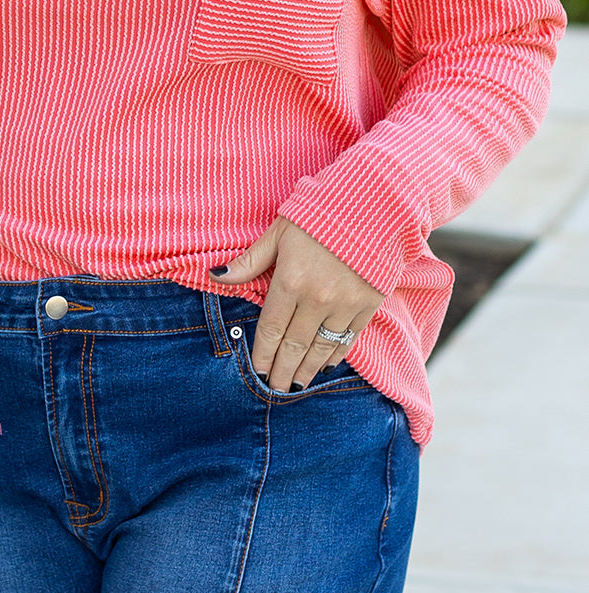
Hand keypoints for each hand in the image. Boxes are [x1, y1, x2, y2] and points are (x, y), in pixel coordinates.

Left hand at [211, 218, 383, 391]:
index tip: (258, 371)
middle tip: (276, 389)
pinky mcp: (369, 304)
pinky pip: (349, 338)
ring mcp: (345, 304)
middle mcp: (317, 299)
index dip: (262, 353)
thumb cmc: (320, 213)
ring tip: (297, 383)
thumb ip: (250, 261)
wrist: (376, 203)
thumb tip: (216, 275)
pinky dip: (336, 354)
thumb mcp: (279, 232)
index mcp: (291, 281)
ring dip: (307, 368)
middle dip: (283, 370)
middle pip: (295, 344)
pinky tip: (327, 365)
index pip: (270, 328)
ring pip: (322, 347)